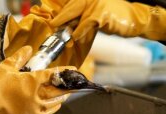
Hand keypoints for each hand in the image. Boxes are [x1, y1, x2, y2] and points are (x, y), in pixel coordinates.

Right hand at [0, 46, 74, 113]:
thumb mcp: (7, 66)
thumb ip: (19, 56)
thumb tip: (28, 48)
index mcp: (32, 81)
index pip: (53, 75)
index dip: (65, 72)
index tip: (74, 70)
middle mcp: (36, 95)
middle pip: (58, 90)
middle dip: (67, 85)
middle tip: (74, 82)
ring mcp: (35, 107)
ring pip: (55, 101)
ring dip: (62, 96)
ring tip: (66, 92)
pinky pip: (48, 112)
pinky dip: (54, 107)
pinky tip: (57, 104)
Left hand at [48, 0, 165, 55]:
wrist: (134, 19)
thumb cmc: (114, 17)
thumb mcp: (95, 15)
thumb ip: (82, 18)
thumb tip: (68, 28)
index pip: (71, 5)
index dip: (61, 13)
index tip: (52, 21)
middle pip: (71, 8)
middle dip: (60, 18)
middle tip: (52, 25)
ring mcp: (96, 5)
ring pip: (76, 16)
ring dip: (68, 28)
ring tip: (63, 37)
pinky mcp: (101, 14)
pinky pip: (86, 24)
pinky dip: (79, 32)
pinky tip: (75, 38)